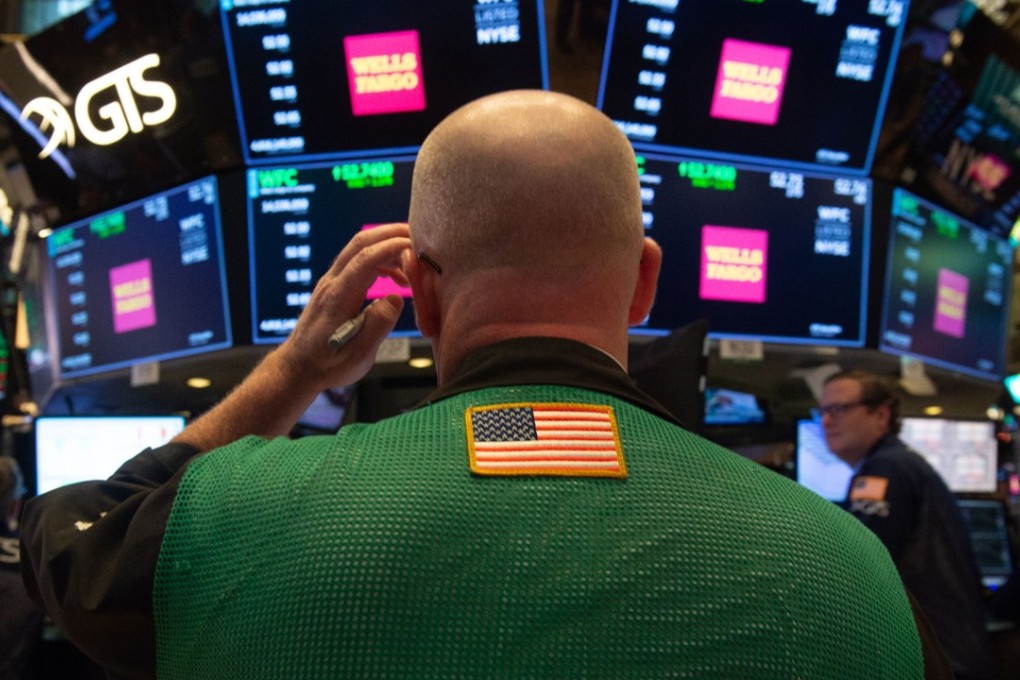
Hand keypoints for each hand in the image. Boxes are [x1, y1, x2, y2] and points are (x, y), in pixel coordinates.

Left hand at [277, 222, 411, 391]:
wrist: (299, 367)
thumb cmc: (328, 365)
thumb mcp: (358, 355)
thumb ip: (378, 325)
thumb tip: (396, 298)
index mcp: (338, 297)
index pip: (366, 258)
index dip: (393, 247)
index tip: (417, 247)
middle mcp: (332, 283)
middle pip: (361, 243)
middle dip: (391, 233)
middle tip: (419, 235)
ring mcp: (331, 282)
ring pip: (359, 249)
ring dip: (387, 246)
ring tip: (413, 263)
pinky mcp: (335, 287)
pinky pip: (358, 261)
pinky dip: (380, 260)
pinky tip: (395, 278)